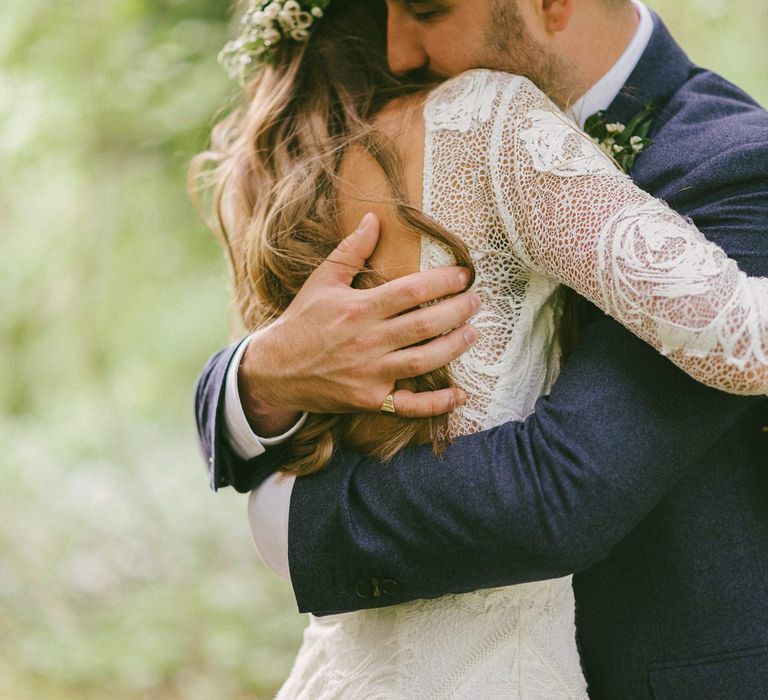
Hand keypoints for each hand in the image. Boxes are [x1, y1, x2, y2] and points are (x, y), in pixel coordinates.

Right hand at [239, 213, 478, 422]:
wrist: (274, 370)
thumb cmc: (301, 321)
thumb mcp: (322, 281)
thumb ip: (351, 251)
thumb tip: (374, 219)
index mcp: (359, 309)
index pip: (411, 291)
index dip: (443, 281)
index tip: (465, 274)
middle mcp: (368, 340)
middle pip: (425, 324)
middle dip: (458, 311)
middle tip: (476, 301)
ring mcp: (370, 373)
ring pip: (424, 360)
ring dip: (454, 347)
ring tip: (473, 333)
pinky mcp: (369, 399)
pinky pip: (409, 405)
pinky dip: (437, 403)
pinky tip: (460, 395)